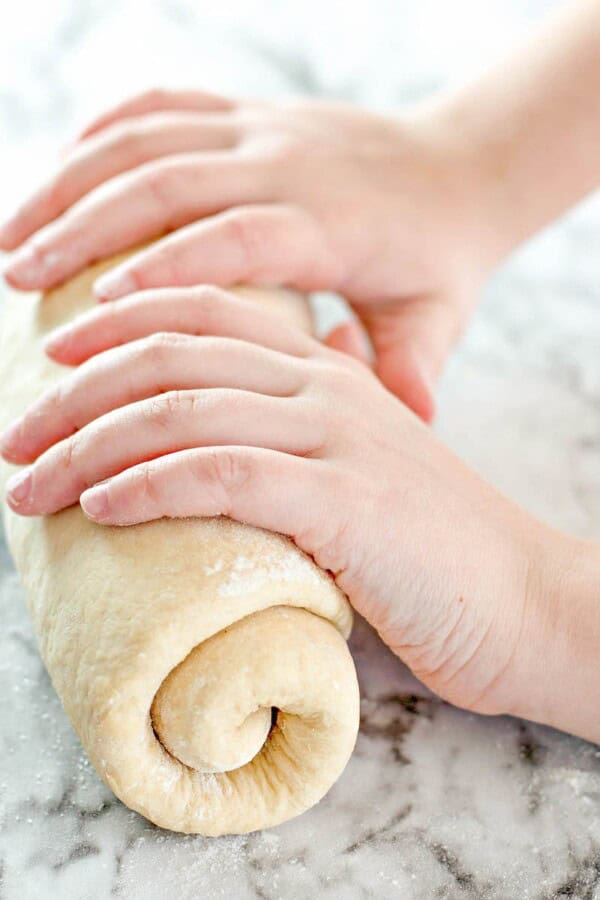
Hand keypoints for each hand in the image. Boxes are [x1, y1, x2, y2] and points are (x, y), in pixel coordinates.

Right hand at [0, 89, 490, 419]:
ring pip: (149, 138)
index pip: (237, 236)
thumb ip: (414, 367)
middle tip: (18, 277)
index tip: (98, 308)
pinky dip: (103, 132)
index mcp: (329, 221)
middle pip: (170, 180)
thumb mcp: (438, 317)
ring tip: (14, 238)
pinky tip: (59, 173)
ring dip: (71, 183)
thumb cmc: (440, 258)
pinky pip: (163, 105)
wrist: (460, 167)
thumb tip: (409, 423)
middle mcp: (288, 163)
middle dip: (84, 226)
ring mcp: (264, 129)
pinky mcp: (249, 113)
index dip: (167, 266)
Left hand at [0, 286, 559, 722]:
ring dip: (89, 446)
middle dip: (76, 394)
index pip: (201, 313)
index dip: (116, 324)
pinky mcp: (344, 500)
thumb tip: (221, 449)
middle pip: (172, 354)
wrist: (523, 597)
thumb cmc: (434, 546)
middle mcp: (326, 387)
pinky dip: (150, 483)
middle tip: (17, 437)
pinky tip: (101, 504)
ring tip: (29, 483)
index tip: (54, 358)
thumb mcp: (360, 471)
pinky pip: (223, 472)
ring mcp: (336, 438)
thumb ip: (299, 442)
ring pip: (182, 410)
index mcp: (326, 371)